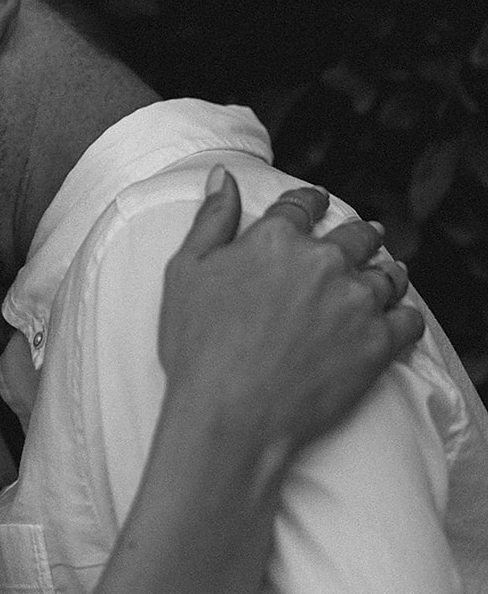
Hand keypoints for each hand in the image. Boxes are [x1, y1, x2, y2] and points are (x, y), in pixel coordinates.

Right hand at [158, 169, 423, 462]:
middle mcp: (324, 262)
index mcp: (277, 240)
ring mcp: (356, 302)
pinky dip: (403, 317)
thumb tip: (225, 176)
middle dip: (358, 236)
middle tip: (360, 242)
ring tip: (382, 279)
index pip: (305, 205)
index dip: (311, 203)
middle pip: (357, 235)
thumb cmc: (197, 348)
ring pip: (388, 275)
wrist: (229, 416)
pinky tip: (394, 320)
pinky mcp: (378, 344)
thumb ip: (211, 220)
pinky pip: (408, 320)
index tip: (316, 205)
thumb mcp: (185, 274)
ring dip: (385, 274)